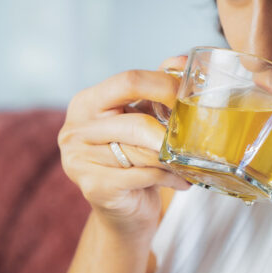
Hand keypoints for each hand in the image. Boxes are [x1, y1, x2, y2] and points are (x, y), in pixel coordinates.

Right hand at [58, 56, 189, 236]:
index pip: (127, 81)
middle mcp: (75, 130)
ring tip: (191, 162)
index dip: (163, 86)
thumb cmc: (132, 159)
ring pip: (142, 153)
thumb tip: (182, 62)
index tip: (187, 96)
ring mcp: (79, 160)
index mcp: (86, 103)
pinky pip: (143, 176)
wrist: (122, 210)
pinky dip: (169, 177)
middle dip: (171, 131)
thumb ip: (155, 89)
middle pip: (135, 122)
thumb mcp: (141, 117)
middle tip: (196, 136)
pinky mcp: (94, 187)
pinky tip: (180, 180)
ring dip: (173, 159)